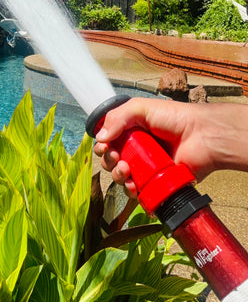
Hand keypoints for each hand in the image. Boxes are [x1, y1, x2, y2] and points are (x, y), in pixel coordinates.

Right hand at [93, 97, 247, 195]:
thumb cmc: (175, 118)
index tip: (104, 146)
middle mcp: (137, 150)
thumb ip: (117, 117)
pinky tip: (133, 185)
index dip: (102, 145)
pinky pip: (138, 192)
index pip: (108, 142)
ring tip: (126, 170)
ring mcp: (147, 168)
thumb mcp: (142, 108)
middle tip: (118, 158)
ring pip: (122, 178)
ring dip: (117, 175)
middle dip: (109, 161)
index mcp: (132, 131)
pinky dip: (131, 190)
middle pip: (112, 161)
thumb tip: (100, 137)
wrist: (201, 136)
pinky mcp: (156, 183)